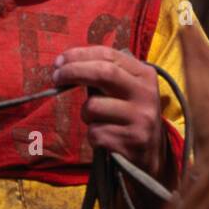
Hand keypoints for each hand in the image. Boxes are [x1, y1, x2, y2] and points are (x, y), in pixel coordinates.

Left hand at [51, 47, 164, 175]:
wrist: (153, 153)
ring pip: (93, 107)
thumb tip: (67, 65)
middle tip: (56, 77)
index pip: (108, 55)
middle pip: (102, 73)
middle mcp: (145, 94)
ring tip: (96, 120)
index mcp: (144, 75)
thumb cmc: (130, 114)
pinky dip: (92, 135)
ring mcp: (140, 118)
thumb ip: (106, 74)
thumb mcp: (128, 90)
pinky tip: (105, 137)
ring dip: (85, 114)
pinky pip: (95, 132)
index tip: (59, 62)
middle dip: (73, 72)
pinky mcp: (131, 141)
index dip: (79, 55)